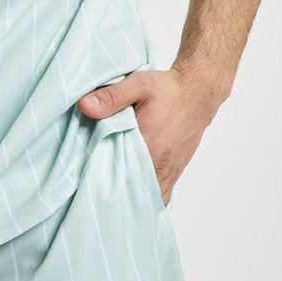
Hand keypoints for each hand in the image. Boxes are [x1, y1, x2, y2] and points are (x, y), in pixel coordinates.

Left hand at [77, 67, 212, 205]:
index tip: (84, 171)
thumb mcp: (139, 84)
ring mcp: (168, 171)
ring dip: (128, 194)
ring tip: (109, 188)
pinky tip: (131, 190)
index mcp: (148, 143)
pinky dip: (145, 196)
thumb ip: (112, 96)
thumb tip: (85, 106)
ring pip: (145, 196)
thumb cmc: (168, 90)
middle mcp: (159, 163)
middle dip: (111, 188)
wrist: (196, 95)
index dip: (98, 173)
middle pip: (129, 188)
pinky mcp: (174, 173)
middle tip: (93, 182)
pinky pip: (158, 196)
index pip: (117, 170)